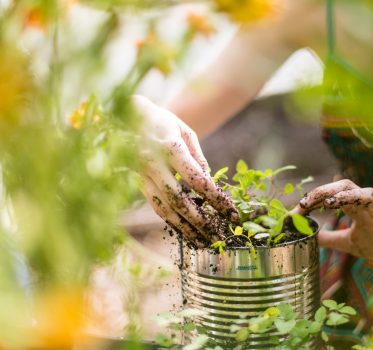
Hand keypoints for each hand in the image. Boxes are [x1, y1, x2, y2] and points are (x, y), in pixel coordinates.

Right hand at [132, 95, 238, 246]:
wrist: (125, 115)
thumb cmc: (161, 121)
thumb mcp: (185, 132)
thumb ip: (198, 158)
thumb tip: (209, 183)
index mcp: (170, 147)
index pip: (197, 180)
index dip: (215, 198)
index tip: (230, 212)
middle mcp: (154, 163)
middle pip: (179, 200)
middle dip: (200, 221)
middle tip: (219, 235)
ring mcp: (142, 175)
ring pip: (164, 208)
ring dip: (185, 228)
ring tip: (203, 242)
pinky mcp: (137, 182)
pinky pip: (155, 206)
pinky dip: (170, 221)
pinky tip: (184, 231)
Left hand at [293, 179, 372, 264]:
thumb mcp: (345, 241)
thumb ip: (327, 237)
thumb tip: (305, 235)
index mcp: (355, 207)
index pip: (332, 194)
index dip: (314, 198)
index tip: (297, 209)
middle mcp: (367, 206)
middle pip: (346, 187)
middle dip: (325, 190)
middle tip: (306, 202)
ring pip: (369, 195)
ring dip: (350, 196)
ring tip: (331, 203)